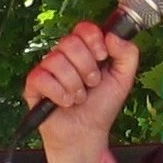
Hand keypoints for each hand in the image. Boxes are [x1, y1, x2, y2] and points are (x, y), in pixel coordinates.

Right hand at [23, 22, 138, 162]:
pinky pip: (42, 77)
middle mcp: (64, 56)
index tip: (102, 57)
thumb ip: (127, 53)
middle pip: (70, 42)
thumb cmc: (101, 106)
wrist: (87, 134)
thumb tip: (112, 35)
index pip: (84, 28)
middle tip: (91, 84)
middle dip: (87, 67)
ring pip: (57, 60)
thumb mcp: (123, 79)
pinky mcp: (34, 85)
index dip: (94, 40)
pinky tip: (64, 102)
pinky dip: (59, 94)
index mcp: (85, 50)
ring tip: (79, 97)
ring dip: (74, 85)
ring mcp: (47, 69)